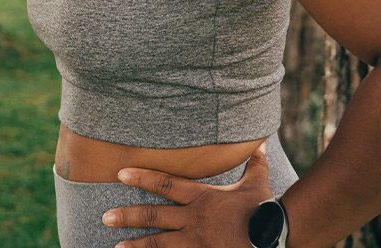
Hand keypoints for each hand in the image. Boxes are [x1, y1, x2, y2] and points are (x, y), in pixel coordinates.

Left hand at [102, 142, 272, 246]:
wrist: (274, 237)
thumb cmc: (264, 211)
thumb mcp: (257, 184)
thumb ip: (254, 163)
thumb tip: (260, 142)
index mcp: (202, 198)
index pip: (166, 183)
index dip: (142, 177)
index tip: (120, 173)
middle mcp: (194, 219)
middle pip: (154, 215)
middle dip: (128, 216)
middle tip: (105, 216)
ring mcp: (196, 242)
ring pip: (159, 243)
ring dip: (137, 244)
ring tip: (117, 246)